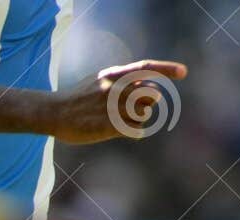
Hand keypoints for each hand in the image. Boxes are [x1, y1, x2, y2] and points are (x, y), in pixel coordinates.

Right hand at [41, 60, 186, 144]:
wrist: (55, 113)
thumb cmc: (77, 98)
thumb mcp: (99, 81)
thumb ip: (123, 81)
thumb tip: (149, 88)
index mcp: (114, 74)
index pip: (146, 68)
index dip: (167, 69)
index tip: (184, 72)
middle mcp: (117, 88)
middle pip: (151, 94)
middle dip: (146, 103)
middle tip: (131, 109)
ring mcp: (114, 107)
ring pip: (144, 113)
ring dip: (138, 119)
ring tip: (120, 121)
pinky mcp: (110, 126)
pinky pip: (137, 130)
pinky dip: (135, 132)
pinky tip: (124, 132)